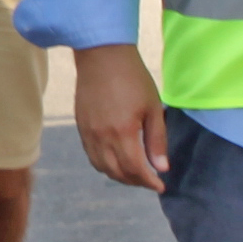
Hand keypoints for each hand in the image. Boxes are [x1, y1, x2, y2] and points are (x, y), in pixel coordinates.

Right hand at [68, 42, 170, 192]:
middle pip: (117, 173)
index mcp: (123, 132)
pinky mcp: (81, 126)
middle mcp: (102, 137)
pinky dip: (104, 165)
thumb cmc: (132, 78)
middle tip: (150, 180)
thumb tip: (161, 167)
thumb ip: (157, 140)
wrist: (102, 56)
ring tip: (134, 173)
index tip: (160, 186)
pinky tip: (116, 159)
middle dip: (135, 181)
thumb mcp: (153, 107)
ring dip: (119, 176)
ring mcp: (88, 132)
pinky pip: (91, 155)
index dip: (148, 182)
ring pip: (102, 167)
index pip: (135, 169)